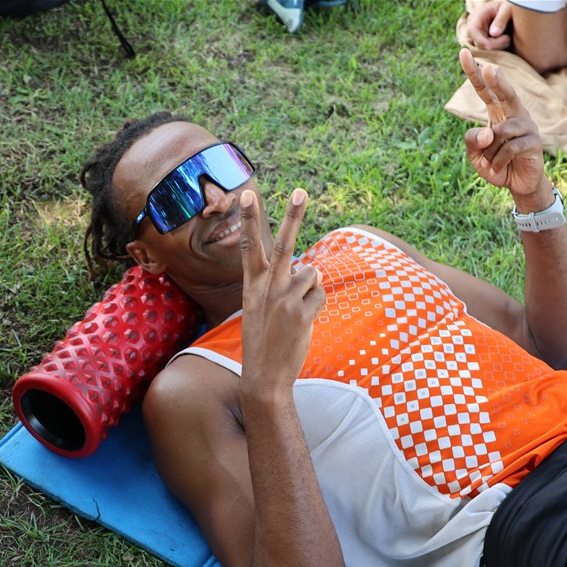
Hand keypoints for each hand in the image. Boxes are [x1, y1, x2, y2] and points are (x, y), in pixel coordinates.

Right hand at [239, 188, 325, 390]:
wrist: (263, 376)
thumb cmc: (264, 340)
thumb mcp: (259, 308)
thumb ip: (278, 285)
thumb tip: (308, 268)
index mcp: (251, 285)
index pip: (249, 246)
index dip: (249, 219)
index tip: (246, 194)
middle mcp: (266, 288)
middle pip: (283, 244)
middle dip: (292, 216)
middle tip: (301, 191)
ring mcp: (283, 301)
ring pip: (311, 273)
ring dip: (311, 288)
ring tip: (297, 311)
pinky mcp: (301, 314)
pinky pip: (320, 294)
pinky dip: (317, 305)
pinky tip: (304, 321)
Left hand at [460, 49, 549, 203]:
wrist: (518, 185)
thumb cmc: (496, 166)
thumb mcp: (475, 155)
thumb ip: (472, 141)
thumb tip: (487, 132)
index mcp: (498, 113)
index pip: (485, 90)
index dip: (474, 73)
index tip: (463, 53)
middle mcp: (513, 115)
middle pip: (505, 93)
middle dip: (497, 81)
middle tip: (488, 68)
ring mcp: (526, 126)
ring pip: (501, 131)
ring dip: (489, 151)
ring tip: (490, 164)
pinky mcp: (534, 141)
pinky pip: (510, 147)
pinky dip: (498, 160)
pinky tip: (497, 168)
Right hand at [465, 0, 511, 50]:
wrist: (511, 9)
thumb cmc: (509, 6)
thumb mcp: (507, 8)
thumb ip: (501, 20)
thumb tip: (493, 34)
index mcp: (477, 16)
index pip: (473, 32)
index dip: (485, 40)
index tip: (506, 39)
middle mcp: (474, 27)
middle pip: (478, 43)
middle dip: (495, 45)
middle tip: (509, 39)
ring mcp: (478, 36)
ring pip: (483, 49)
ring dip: (497, 48)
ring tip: (508, 39)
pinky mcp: (483, 42)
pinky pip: (487, 51)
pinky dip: (497, 48)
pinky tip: (506, 41)